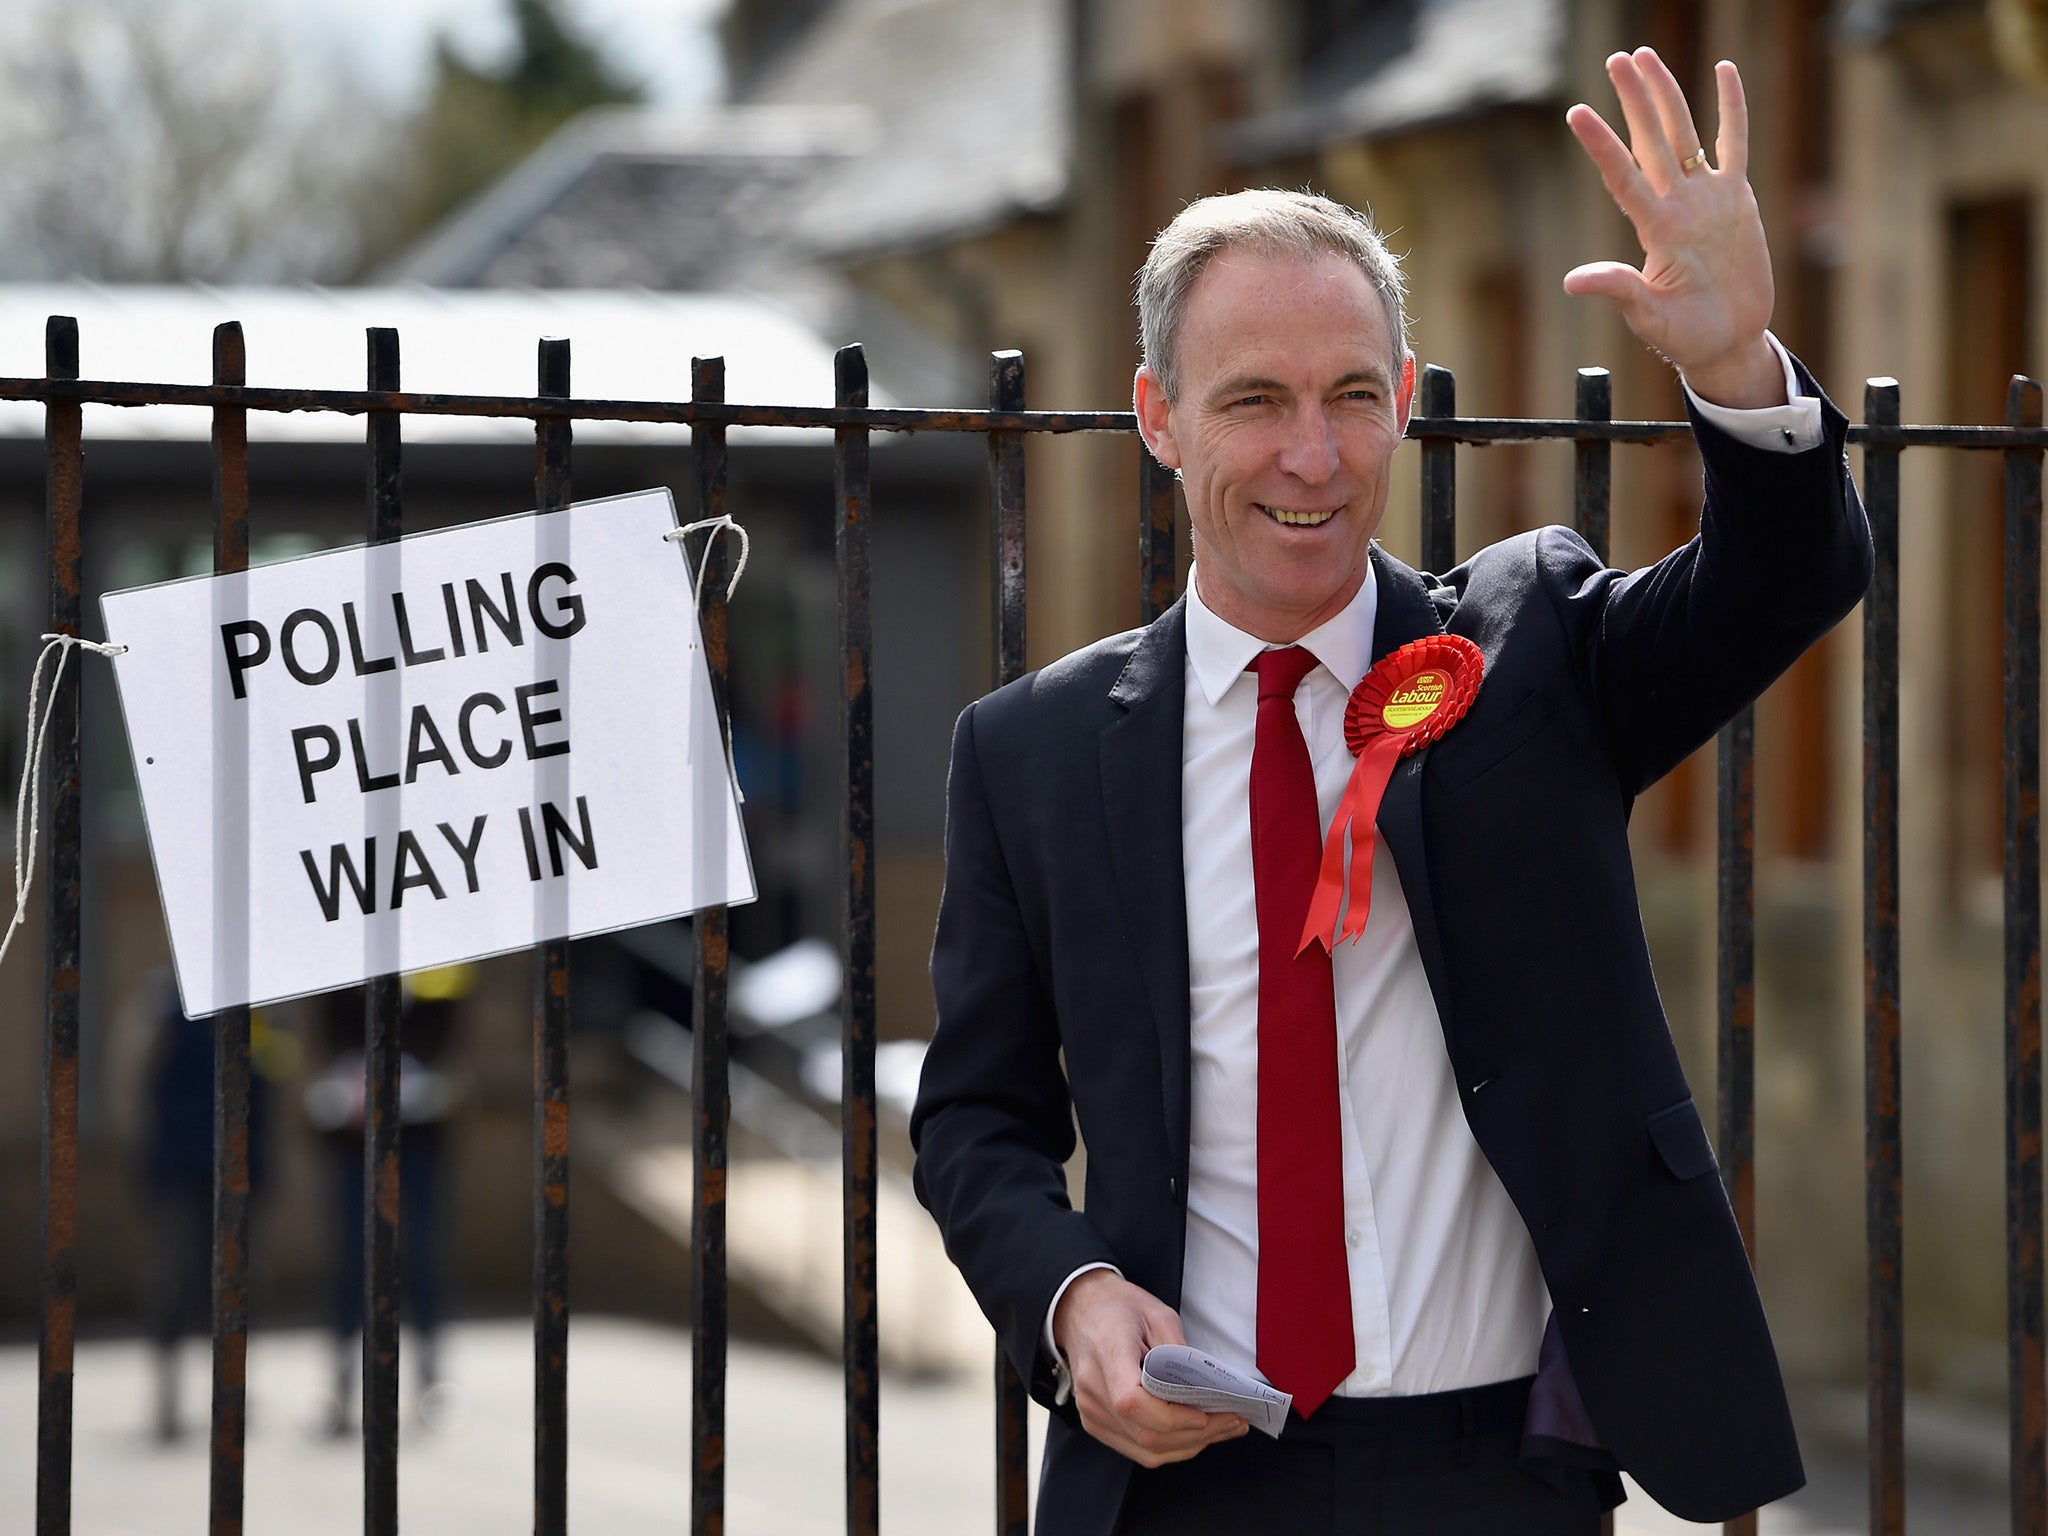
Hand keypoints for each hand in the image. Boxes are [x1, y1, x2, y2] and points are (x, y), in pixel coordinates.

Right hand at [1052, 1269, 1247, 1467]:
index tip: (1205, 1414)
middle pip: (1145, 1433)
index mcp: (1107, 1353)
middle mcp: (1093, 1388)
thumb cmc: (1118, 1308)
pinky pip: (1136, 1449)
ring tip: (1222, 1430)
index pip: (1133, 1402)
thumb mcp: (1157, 1314)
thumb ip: (1179, 1353)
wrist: (1079, 1309)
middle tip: (1232, 1422)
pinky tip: (1193, 1434)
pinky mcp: (1094, 1422)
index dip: (1173, 1417)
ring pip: (1144, 1450)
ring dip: (1188, 1446)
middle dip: (1196, 1436)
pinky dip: (1169, 1447)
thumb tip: (1206, 1390)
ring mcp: (1090, 1409)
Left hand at [1563, 48, 1783, 407]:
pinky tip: (1722, 71)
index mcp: (1654, 229)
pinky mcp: (1737, 199)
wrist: (1729, 341)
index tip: (1576, 112)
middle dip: (1634, 100)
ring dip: (1665, 94)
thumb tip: (1572, 282)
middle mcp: (1676, 205)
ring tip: (1645, 58)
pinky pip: (1735, 143)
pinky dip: (1731, 108)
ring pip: (1685, 132)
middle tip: (1616, 60)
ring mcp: (1706, 198)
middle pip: (1652, 140)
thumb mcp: (1650, 317)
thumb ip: (1619, 291)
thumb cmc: (1686, 336)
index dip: (1601, 144)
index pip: (1622, 176)